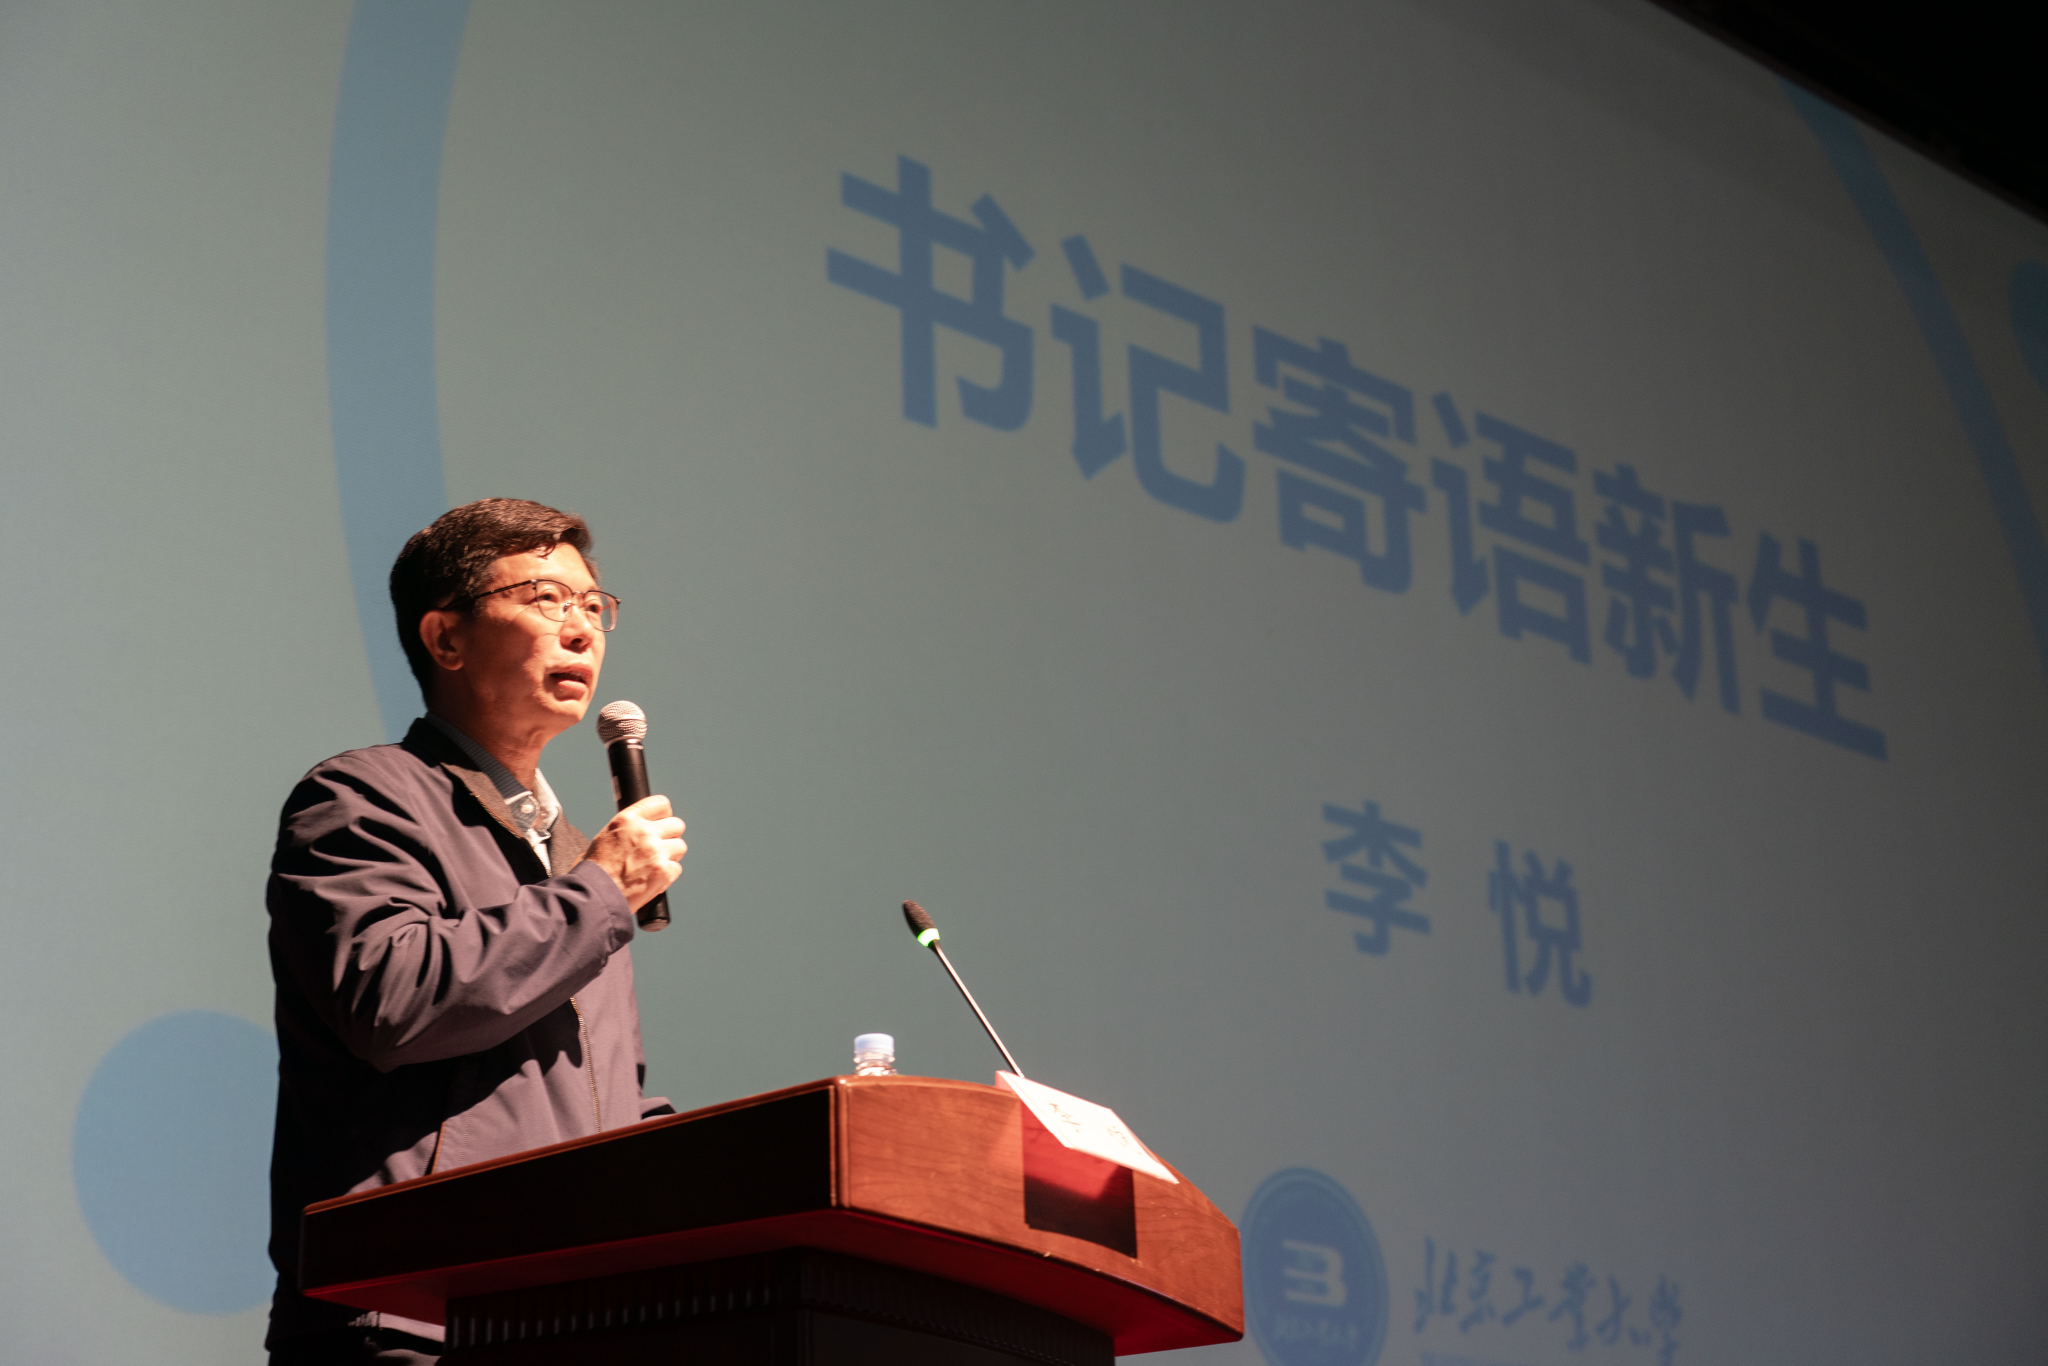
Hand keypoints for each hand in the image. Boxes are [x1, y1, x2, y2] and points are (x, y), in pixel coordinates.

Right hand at [580, 795, 685, 911]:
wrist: (594, 896)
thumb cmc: (594, 871)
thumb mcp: (604, 838)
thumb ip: (627, 830)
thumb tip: (641, 830)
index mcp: (627, 819)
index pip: (660, 804)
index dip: (663, 815)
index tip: (661, 823)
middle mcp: (644, 832)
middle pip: (676, 825)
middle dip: (669, 837)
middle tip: (658, 848)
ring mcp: (656, 851)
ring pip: (680, 847)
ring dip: (670, 856)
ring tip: (652, 866)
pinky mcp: (663, 871)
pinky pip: (676, 868)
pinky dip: (667, 875)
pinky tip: (651, 880)